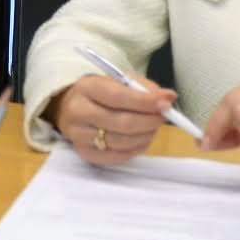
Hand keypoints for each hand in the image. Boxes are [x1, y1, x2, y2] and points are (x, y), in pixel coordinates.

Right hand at [50, 73, 176, 166]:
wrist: (71, 107)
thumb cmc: (100, 92)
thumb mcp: (119, 81)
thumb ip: (144, 88)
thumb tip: (169, 97)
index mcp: (87, 88)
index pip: (119, 97)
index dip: (145, 102)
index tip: (165, 104)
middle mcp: (78, 111)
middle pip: (122, 123)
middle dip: (149, 122)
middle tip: (162, 117)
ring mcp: (79, 135)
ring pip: (121, 142)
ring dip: (144, 136)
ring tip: (152, 128)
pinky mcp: (84, 153)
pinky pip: (116, 157)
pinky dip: (134, 150)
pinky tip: (140, 140)